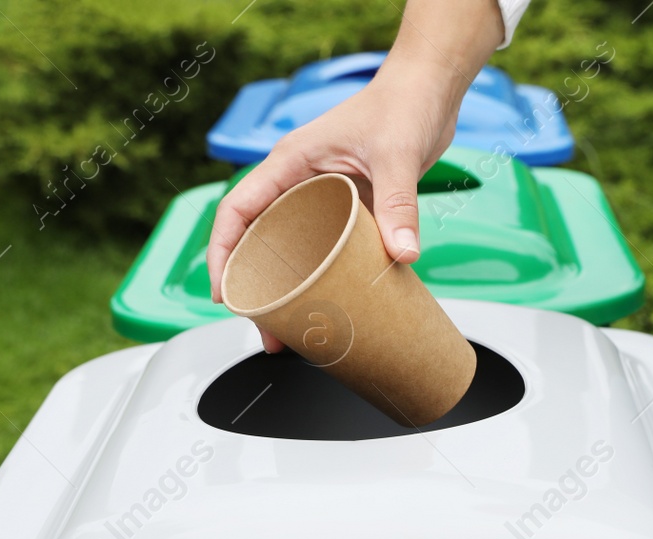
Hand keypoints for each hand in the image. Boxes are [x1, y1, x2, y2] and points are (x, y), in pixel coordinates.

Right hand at [206, 0, 504, 352]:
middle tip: (267, 331)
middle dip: (257, 289)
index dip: (224, 254)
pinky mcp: (345, 207)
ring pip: (291, 250)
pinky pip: (324, 248)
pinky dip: (322, 278)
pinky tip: (330, 305)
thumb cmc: (403, 105)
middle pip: (260, 241)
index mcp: (289, 163)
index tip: (226, 294)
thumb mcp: (397, 156)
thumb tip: (403, 254)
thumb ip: (398, 205)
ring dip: (289, 290)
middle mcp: (297, 180)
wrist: (429, 91)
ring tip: (294, 332)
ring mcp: (320, 196)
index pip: (238, 212)